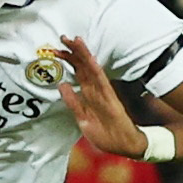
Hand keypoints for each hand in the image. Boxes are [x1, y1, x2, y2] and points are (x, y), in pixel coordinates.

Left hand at [53, 36, 146, 157]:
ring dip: (84, 56)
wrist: (124, 145)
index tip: (59, 49)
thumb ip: (73, 102)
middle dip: (74, 52)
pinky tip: (90, 60)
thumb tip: (62, 85)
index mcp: (89, 94)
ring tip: (76, 41)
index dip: (69, 61)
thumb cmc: (105, 133)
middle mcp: (96, 90)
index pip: (78, 73)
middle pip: (83, 67)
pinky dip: (95, 71)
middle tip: (63, 37)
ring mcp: (103, 93)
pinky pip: (102, 82)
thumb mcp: (82, 118)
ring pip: (92, 70)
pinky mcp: (110, 99)